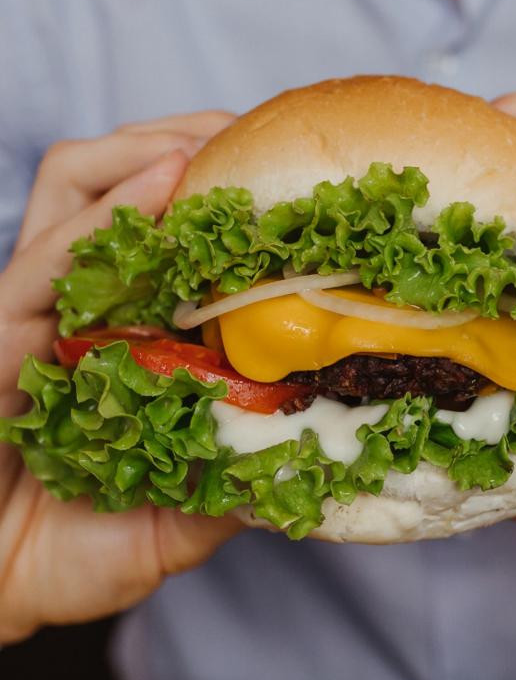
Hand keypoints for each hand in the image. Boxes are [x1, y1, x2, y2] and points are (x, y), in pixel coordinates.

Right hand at [0, 112, 240, 642]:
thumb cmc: (82, 550)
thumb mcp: (189, 514)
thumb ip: (241, 475)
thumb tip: (322, 449)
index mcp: (119, 331)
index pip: (164, 230)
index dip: (218, 189)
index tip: (286, 168)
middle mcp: (73, 306)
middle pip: (113, 180)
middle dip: (184, 140)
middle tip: (253, 129)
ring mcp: (28, 313)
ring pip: (73, 190)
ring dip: (145, 151)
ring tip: (215, 140)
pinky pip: (45, 260)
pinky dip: (106, 218)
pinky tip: (163, 185)